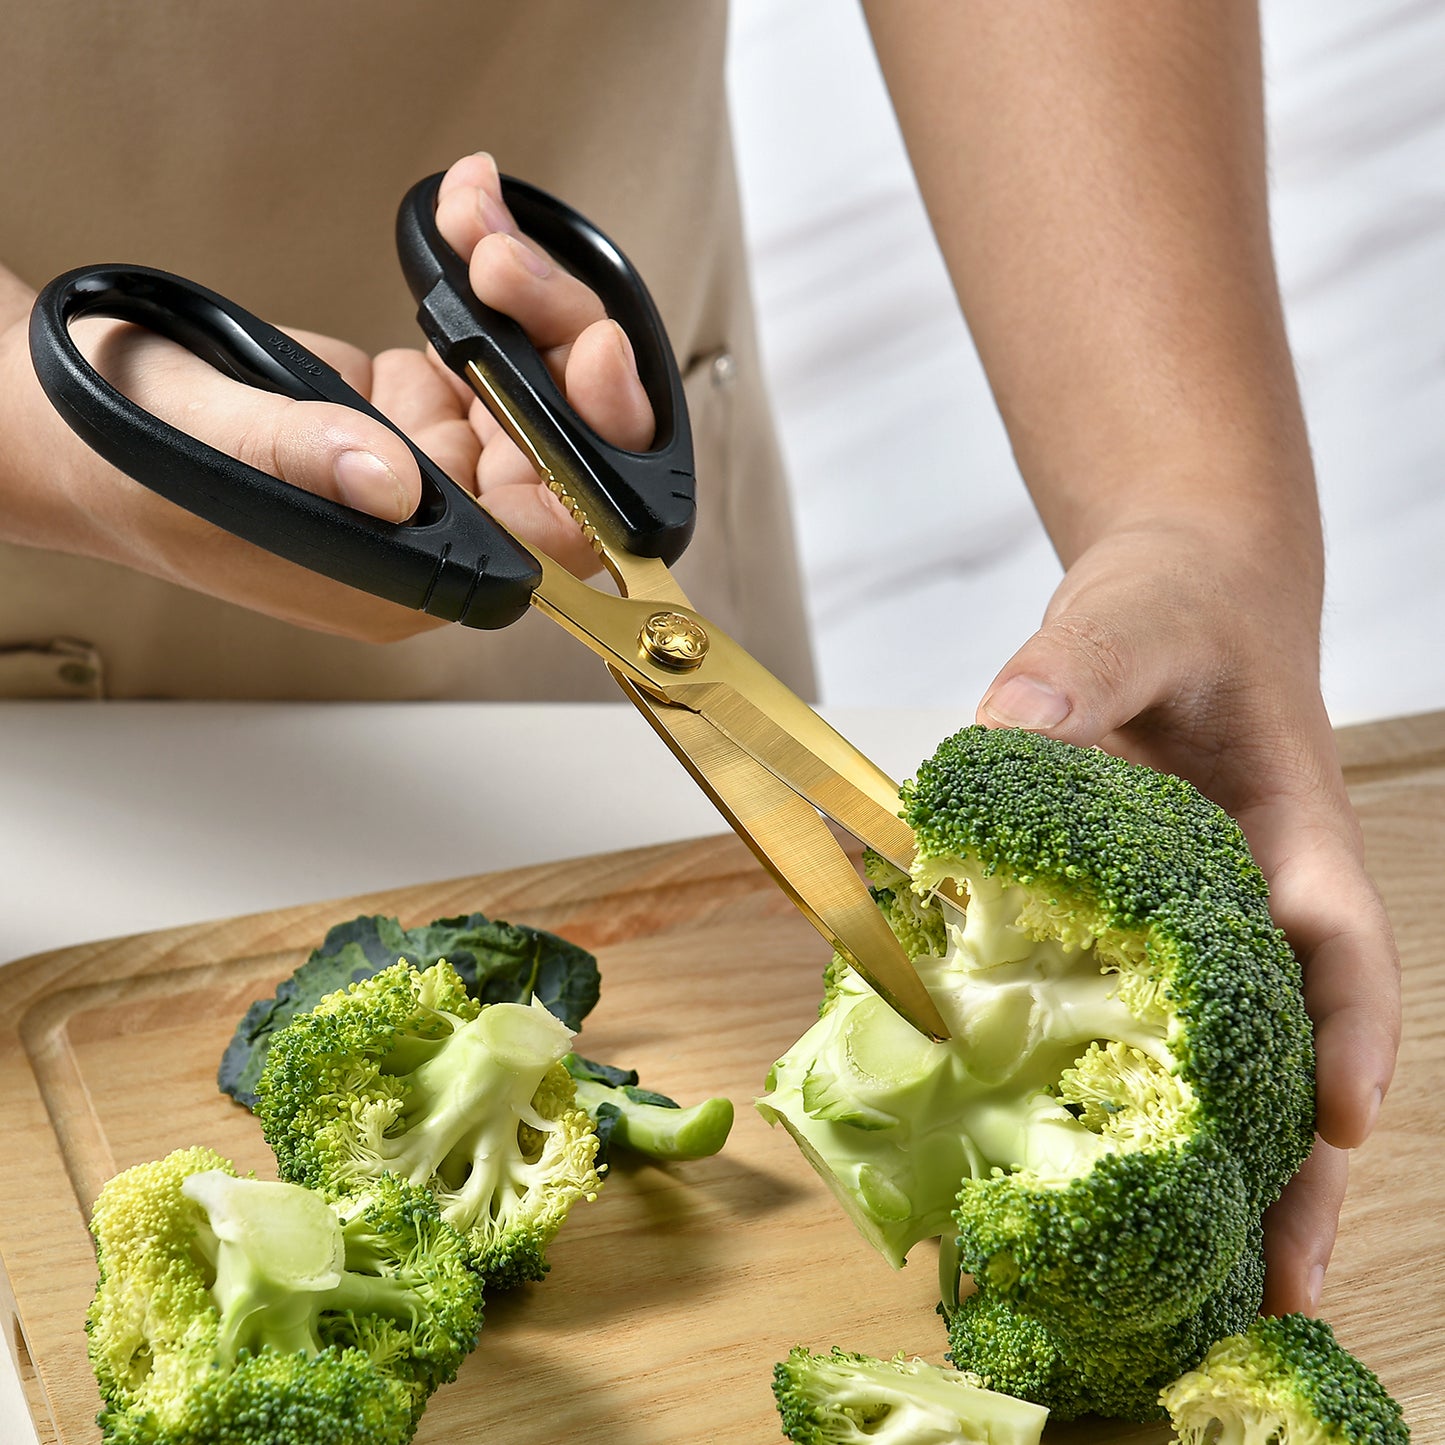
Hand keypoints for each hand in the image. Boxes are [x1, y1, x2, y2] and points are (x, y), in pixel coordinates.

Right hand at [0, 152, 651, 639]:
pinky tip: (464, 227)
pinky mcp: (415, 415)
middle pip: (562, 453)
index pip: (551, 542)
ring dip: (523, 298)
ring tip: (475, 225)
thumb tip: (397, 484)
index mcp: (407, 575)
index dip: (592, 460)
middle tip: (512, 268)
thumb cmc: (126, 456)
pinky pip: (486, 352)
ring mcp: (433, 471)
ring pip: (535, 392)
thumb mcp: (204, 447)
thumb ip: (303, 461)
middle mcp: (438, 532)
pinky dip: (484, 283)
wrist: (76, 415)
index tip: (588, 363)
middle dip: (557, 344)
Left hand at [975, 517, 1400, 1316]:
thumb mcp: (1128, 617)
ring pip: (1238, 1061)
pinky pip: (1152, 1025)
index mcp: (1292, 831)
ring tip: (1207, 1292)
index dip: (1347, 1031)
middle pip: (1302, 1044)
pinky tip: (1102, 1179)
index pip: (1340, 938)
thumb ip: (1076, 666)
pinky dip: (1138, 1104)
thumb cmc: (1177, 608)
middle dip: (1301, 1161)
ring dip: (1232, 1169)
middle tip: (1279, 1286)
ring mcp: (1213, 926)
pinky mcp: (1150, 933)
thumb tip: (1001, 723)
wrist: (1179, 601)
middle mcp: (1266, 898)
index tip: (1342, 1120)